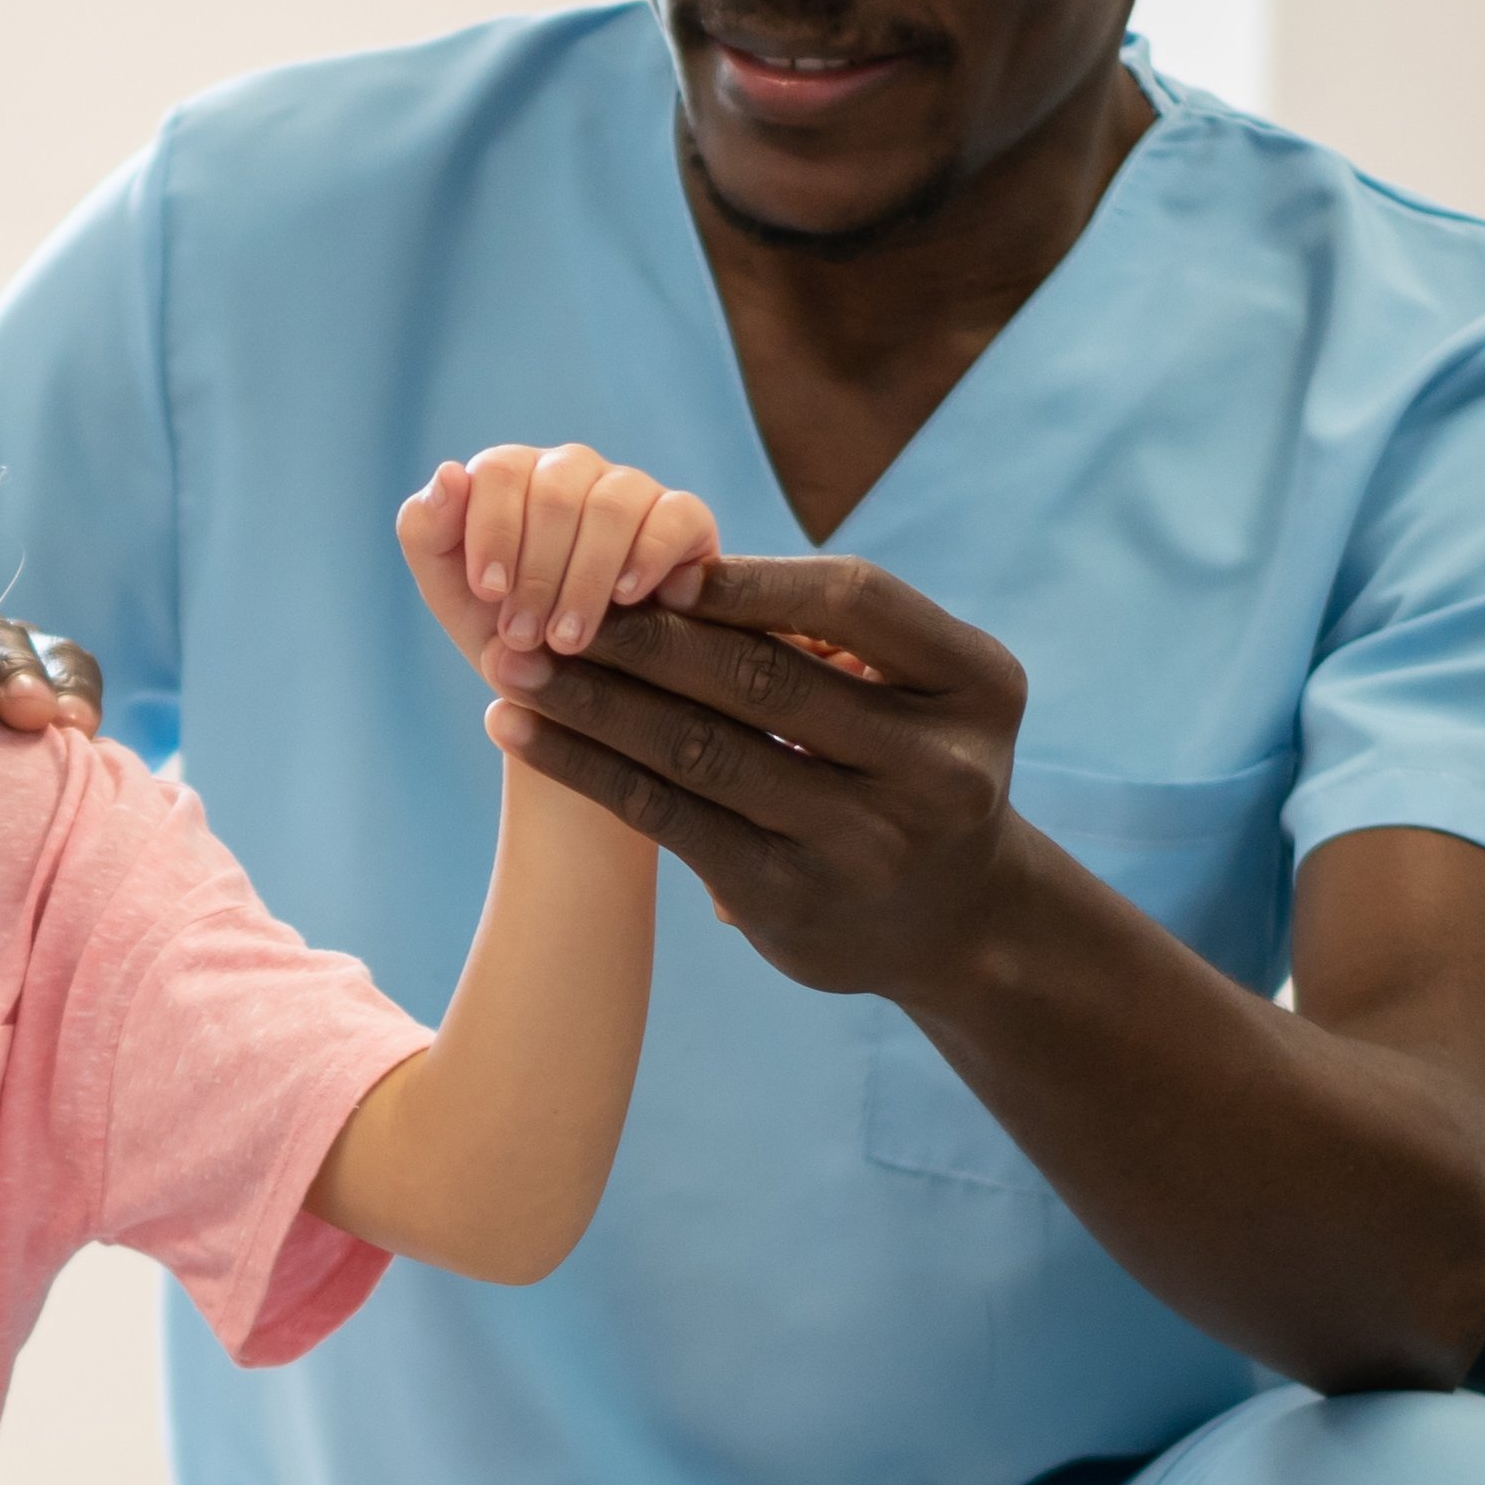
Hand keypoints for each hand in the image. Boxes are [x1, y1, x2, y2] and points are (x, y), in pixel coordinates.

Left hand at [401, 447, 721, 694]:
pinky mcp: (682, 519)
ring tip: (568, 640)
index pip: (499, 471)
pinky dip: (649, 554)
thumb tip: (447, 474)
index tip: (487, 592)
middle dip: (536, 572)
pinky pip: (674, 514)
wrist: (570, 686)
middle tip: (524, 637)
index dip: (492, 530)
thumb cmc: (503, 630)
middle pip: (555, 491)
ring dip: (584, 578)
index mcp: (511, 477)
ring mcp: (630, 489)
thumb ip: (427, 533)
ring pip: (612, 504)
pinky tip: (627, 599)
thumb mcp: (451, 592)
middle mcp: (571, 471)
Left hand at [492, 548, 1041, 1001]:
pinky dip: (586, 770)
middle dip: (639, 635)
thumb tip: (660, 562)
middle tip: (542, 603)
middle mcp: (935, 767)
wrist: (956, 924)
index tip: (645, 561)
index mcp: (976, 683)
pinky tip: (521, 732)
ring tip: (508, 664)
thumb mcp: (920, 689)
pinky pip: (669, 819)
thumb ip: (828, 632)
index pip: (851, 600)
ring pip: (700, 751)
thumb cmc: (910, 765)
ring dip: (590, 701)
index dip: (744, 578)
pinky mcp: (788, 903)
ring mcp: (863, 842)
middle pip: (761, 677)